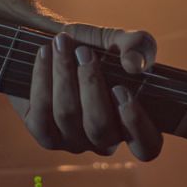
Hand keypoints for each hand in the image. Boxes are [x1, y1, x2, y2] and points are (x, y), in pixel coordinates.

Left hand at [9, 24, 162, 160]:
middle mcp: (102, 140)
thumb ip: (139, 46)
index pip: (146, 146)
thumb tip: (134, 65)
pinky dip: (41, 78)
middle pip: (99, 127)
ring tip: (61, 43)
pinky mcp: (42, 131)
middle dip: (90, 84)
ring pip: (67, 116)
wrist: (56, 43)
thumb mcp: (121, 40)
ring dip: (63, 73)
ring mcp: (71, 140)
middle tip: (84, 51)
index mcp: (131, 125)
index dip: (136, 124)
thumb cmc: (96, 46)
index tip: (121, 89)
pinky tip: (45, 53)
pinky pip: (40, 112)